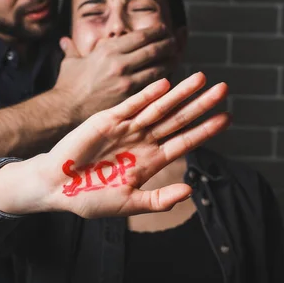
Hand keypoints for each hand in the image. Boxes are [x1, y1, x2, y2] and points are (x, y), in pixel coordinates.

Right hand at [0, 72, 229, 217]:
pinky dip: (148, 94)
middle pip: (178, 120)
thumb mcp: (128, 204)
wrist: (57, 187)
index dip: (205, 130)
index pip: (184, 142)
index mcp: (149, 162)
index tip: (226, 118)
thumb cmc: (89, 198)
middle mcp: (142, 141)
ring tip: (201, 78)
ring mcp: (126, 129)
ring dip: (180, 93)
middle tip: (223, 89)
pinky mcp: (107, 120)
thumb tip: (190, 192)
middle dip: (200, 105)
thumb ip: (159, 200)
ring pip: (159, 107)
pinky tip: (166, 83)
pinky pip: (132, 104)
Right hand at [53, 26, 176, 122]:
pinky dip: (163, 83)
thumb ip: (71, 50)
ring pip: (159, 68)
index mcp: (109, 50)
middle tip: (174, 42)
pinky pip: (153, 88)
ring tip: (176, 58)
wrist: (65, 109)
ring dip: (170, 62)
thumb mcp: (70, 63)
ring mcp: (127, 81)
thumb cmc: (68, 86)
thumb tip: (64, 41)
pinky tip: (168, 82)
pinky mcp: (130, 99)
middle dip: (168, 44)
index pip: (142, 35)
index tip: (164, 29)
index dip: (157, 31)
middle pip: (154, 49)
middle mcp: (120, 63)